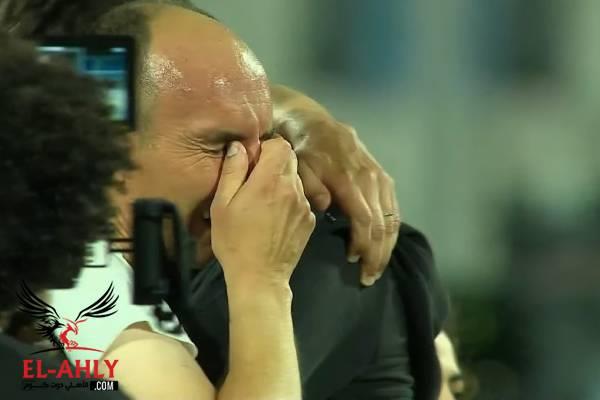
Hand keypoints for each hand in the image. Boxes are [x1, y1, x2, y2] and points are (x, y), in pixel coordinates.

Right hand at [210, 137, 315, 287]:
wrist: (259, 277)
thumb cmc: (234, 241)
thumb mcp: (222, 205)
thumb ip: (232, 170)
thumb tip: (239, 146)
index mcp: (270, 180)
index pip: (280, 144)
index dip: (266, 148)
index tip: (252, 161)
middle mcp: (293, 189)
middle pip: (290, 160)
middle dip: (273, 164)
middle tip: (255, 182)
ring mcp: (305, 206)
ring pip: (296, 180)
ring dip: (281, 183)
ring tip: (264, 204)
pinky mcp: (309, 221)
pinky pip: (300, 200)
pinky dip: (289, 202)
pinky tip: (275, 219)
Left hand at [271, 85, 400, 285]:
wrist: (310, 122)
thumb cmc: (298, 150)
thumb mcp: (296, 167)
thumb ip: (310, 187)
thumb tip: (326, 207)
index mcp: (347, 176)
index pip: (364, 218)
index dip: (363, 244)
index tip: (354, 262)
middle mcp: (369, 176)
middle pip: (382, 221)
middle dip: (378, 252)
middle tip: (368, 276)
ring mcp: (378, 174)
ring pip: (392, 215)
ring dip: (387, 244)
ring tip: (377, 265)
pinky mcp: (382, 174)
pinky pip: (393, 205)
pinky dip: (390, 227)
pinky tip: (384, 243)